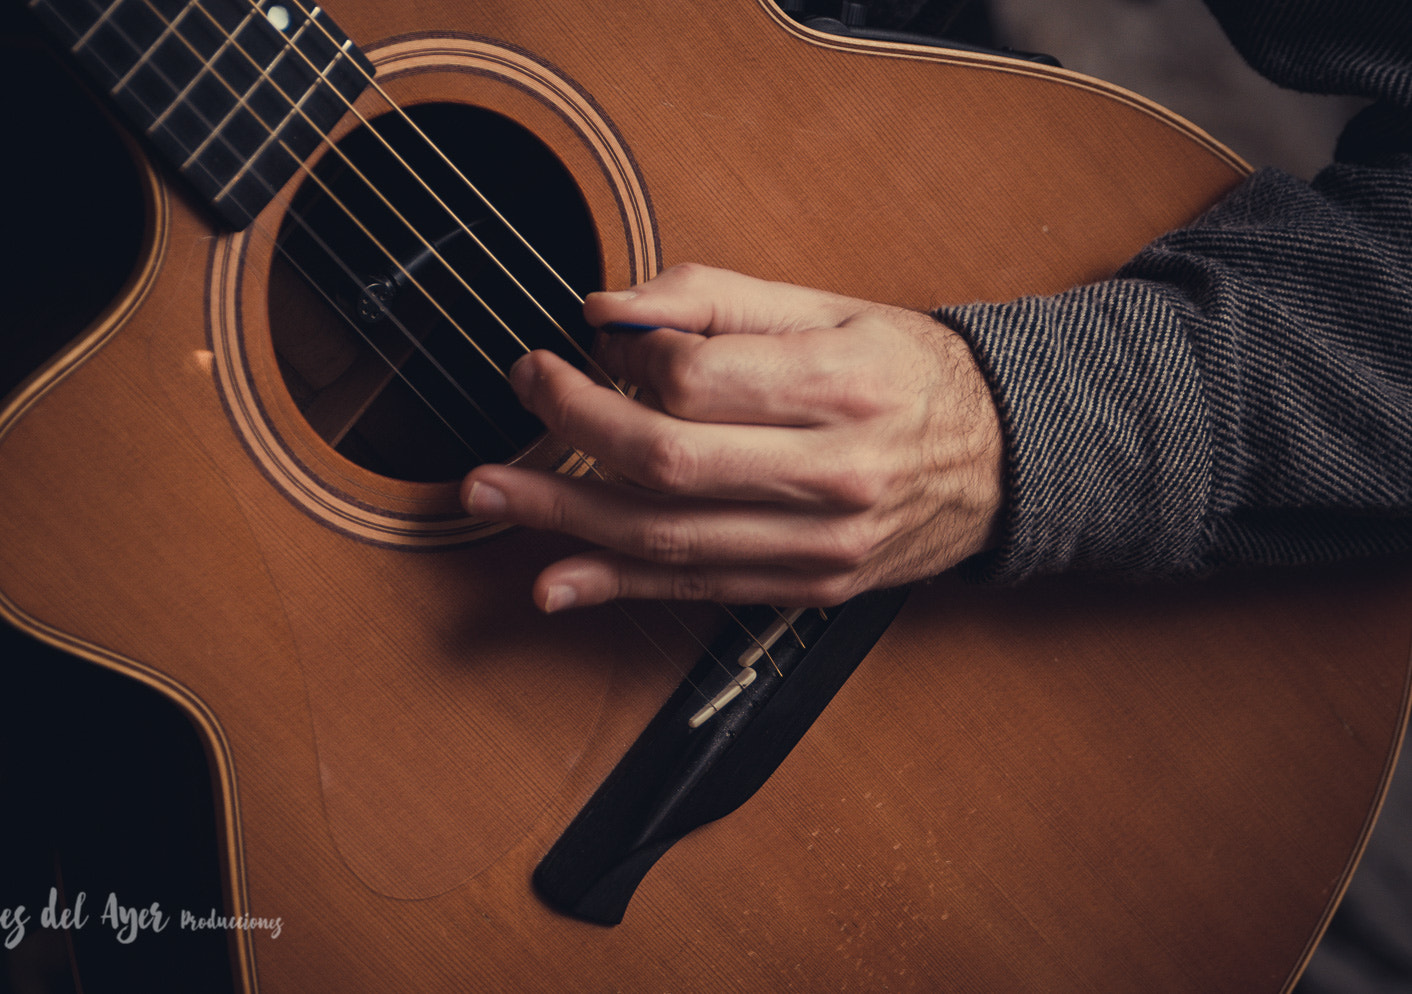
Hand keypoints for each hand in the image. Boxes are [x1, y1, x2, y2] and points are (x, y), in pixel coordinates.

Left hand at [459, 263, 1003, 609]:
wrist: (1002, 461)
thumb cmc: (906, 373)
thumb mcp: (829, 308)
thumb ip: (713, 300)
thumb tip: (604, 311)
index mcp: (844, 386)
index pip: (698, 380)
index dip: (626, 359)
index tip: (597, 341)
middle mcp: (835, 474)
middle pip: (668, 462)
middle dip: (571, 428)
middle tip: (522, 388)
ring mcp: (821, 544)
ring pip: (667, 538)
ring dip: (565, 516)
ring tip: (488, 492)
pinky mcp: (806, 588)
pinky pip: (695, 591)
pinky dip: (616, 586)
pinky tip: (553, 583)